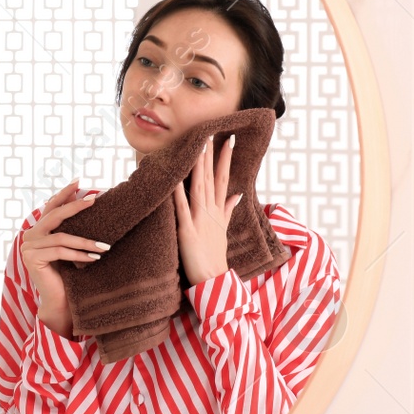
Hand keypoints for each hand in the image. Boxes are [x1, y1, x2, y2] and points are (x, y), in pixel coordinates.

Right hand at [20, 180, 107, 338]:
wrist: (60, 301)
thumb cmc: (67, 274)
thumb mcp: (70, 246)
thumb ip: (70, 228)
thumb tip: (85, 199)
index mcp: (36, 230)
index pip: (50, 207)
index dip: (63, 194)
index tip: (78, 182)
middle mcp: (28, 236)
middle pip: (54, 216)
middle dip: (76, 207)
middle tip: (94, 200)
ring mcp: (27, 247)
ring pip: (61, 237)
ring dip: (85, 241)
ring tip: (104, 246)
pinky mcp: (31, 259)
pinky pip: (60, 252)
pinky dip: (79, 254)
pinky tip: (94, 258)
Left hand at [174, 134, 242, 286]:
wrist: (213, 279)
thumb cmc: (215, 255)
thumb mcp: (223, 229)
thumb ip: (228, 209)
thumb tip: (237, 194)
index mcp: (218, 210)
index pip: (223, 179)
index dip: (225, 160)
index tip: (228, 141)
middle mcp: (210, 211)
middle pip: (212, 178)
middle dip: (211, 156)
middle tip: (211, 133)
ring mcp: (200, 220)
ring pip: (199, 188)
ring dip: (199, 167)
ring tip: (199, 147)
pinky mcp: (187, 231)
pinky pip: (182, 210)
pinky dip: (179, 194)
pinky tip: (176, 180)